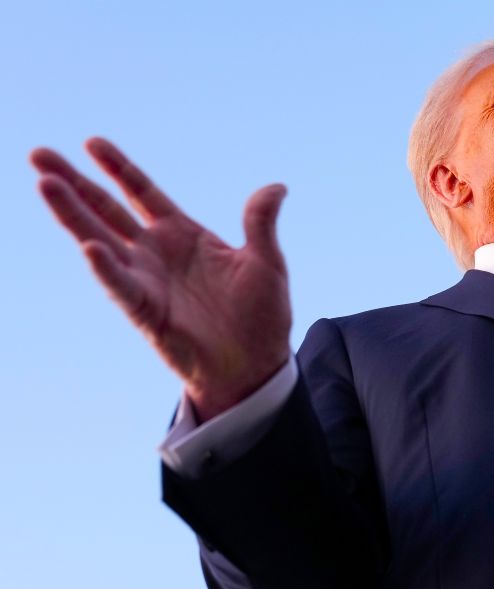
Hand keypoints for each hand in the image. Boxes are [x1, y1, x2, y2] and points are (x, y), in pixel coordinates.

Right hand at [32, 138, 291, 420]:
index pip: (141, 192)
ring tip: (47, 184)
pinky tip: (90, 247)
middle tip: (39, 154)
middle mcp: (156, 253)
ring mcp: (146, 280)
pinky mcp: (145, 311)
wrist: (256, 365)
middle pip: (106, 210)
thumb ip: (260, 223)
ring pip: (99, 240)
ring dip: (73, 214)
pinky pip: (121, 287)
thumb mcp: (266, 263)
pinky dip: (106, 268)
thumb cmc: (261, 316)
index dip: (118, 168)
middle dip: (74, 182)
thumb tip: (277, 187)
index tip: (92, 142)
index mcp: (182, 234)